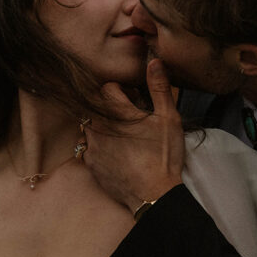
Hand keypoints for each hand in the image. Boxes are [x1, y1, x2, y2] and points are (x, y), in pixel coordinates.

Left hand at [83, 59, 184, 214]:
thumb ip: (159, 88)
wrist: (154, 195)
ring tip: (124, 137)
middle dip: (110, 107)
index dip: (123, 91)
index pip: (107, 88)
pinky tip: (117, 154)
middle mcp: (97, 127)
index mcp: (115, 112)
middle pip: (95, 106)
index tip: (136, 101)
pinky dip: (98, 146)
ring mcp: (91, 147)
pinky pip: (87, 147)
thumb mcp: (169, 119)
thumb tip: (154, 61)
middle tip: (131, 119)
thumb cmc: (164, 156)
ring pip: (89, 126)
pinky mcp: (90, 165)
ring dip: (102, 126)